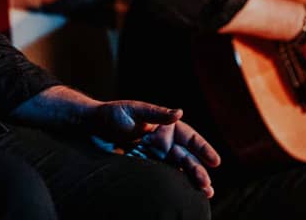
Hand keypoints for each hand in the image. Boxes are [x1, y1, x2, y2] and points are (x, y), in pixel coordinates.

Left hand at [86, 100, 220, 197]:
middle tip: (206, 186)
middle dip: (198, 170)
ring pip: (179, 170)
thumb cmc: (111, 114)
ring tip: (205, 193)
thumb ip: (156, 113)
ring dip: (192, 180)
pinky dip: (176, 186)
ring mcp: (155, 156)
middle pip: (186, 157)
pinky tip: (185, 195)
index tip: (215, 161)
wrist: (90, 128)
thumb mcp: (133, 110)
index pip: (189, 137)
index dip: (203, 148)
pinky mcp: (145, 167)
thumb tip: (179, 112)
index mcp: (164, 125)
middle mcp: (163, 141)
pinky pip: (164, 177)